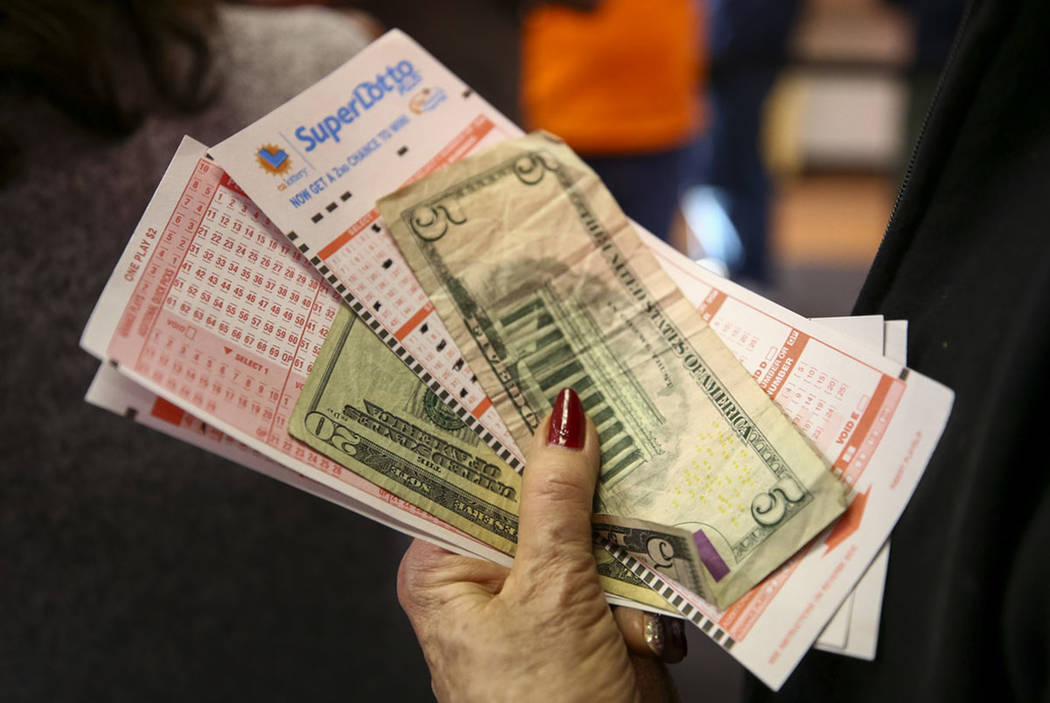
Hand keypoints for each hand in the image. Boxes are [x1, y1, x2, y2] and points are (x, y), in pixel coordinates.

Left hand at [397, 388, 685, 701]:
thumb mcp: (548, 592)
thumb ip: (555, 501)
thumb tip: (560, 420)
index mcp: (445, 564)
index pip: (462, 471)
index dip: (495, 420)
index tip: (524, 364)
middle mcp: (488, 571)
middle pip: (527, 488)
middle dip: (568, 452)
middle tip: (597, 385)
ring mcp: (544, 589)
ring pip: (579, 516)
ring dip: (612, 497)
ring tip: (636, 437)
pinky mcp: (592, 606)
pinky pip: (616, 551)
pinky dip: (639, 541)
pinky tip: (657, 512)